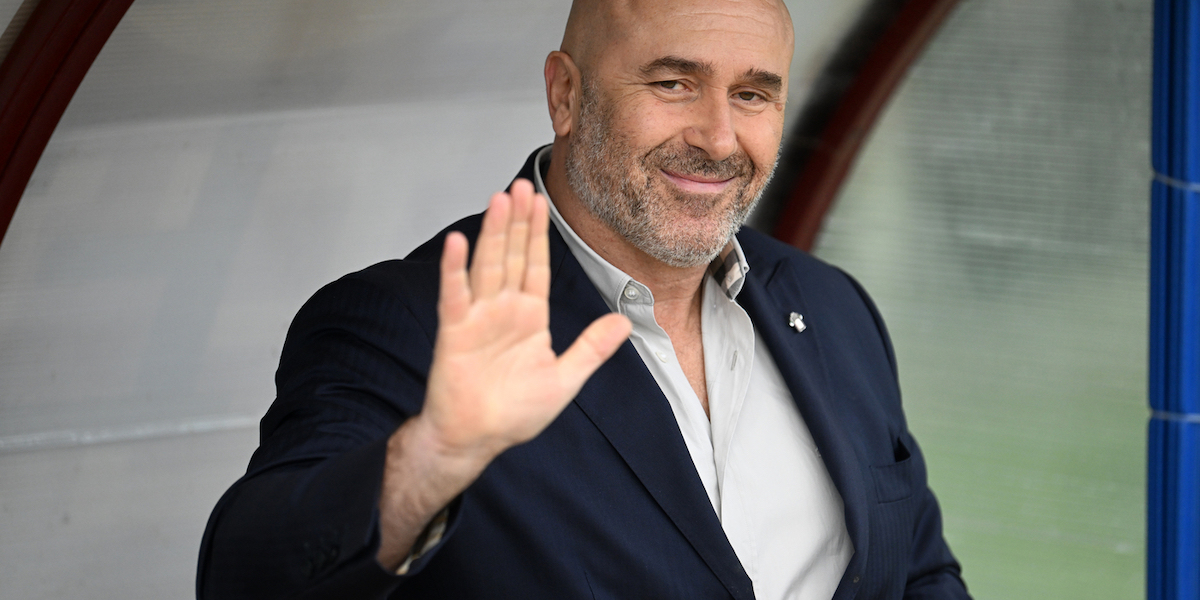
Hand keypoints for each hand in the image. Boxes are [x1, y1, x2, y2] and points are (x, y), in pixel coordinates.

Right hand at [377, 179, 629, 568]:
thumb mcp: (565, 379)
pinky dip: (455, 269)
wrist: (476, 439)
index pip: (537, 266)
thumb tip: (625, 323)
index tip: (541, 202)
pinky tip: (459, 242)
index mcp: (529, 317)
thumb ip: (592, 348)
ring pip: (487, 266)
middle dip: (518, 222)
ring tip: (500, 200)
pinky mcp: (455, 332)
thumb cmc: (513, 413)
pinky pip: (456, 295)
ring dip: (493, 233)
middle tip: (521, 186)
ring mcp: (478, 318)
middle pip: (512, 256)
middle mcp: (503, 310)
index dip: (539, 234)